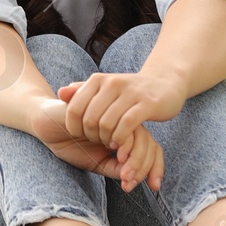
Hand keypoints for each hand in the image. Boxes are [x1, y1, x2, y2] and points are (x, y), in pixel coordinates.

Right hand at [27, 97, 161, 191]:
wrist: (47, 127)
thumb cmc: (71, 144)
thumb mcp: (96, 162)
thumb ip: (115, 168)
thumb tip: (134, 179)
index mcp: (126, 137)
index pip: (151, 150)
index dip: (155, 168)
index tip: (154, 187)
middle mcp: (124, 125)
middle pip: (149, 143)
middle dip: (145, 166)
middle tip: (131, 181)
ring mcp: (116, 116)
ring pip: (139, 135)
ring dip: (135, 158)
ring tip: (124, 174)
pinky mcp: (105, 109)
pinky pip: (121, 124)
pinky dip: (122, 140)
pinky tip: (112, 150)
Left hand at [57, 69, 185, 149]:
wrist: (165, 83)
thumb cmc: (129, 91)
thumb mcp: (104, 88)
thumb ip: (82, 91)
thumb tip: (61, 93)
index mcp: (98, 80)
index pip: (75, 107)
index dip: (74, 126)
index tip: (79, 135)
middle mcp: (112, 83)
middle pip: (90, 118)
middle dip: (90, 135)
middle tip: (96, 142)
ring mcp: (130, 93)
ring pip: (107, 123)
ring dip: (105, 139)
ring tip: (108, 144)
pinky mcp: (147, 104)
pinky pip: (126, 125)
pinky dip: (119, 139)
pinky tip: (119, 145)